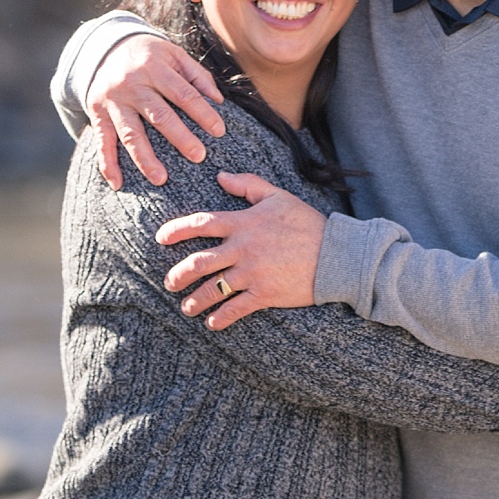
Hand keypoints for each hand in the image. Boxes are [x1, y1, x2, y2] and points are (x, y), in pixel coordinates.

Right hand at [87, 35, 226, 190]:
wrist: (105, 46)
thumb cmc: (150, 55)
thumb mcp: (174, 54)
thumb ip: (197, 75)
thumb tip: (218, 100)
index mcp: (154, 68)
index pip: (183, 94)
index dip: (202, 113)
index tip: (219, 131)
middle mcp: (131, 85)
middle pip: (158, 115)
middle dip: (179, 137)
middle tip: (199, 156)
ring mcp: (112, 101)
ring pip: (130, 133)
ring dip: (144, 158)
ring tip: (161, 179)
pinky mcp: (96, 113)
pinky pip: (102, 140)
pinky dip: (107, 163)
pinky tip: (117, 183)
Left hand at [154, 173, 325, 328]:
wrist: (338, 254)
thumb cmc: (308, 224)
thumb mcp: (279, 196)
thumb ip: (248, 185)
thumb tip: (221, 176)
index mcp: (244, 223)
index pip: (200, 224)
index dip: (175, 230)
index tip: (161, 238)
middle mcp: (243, 249)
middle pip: (198, 263)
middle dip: (178, 275)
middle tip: (170, 282)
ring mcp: (253, 273)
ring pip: (212, 289)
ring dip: (195, 301)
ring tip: (187, 307)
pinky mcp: (265, 294)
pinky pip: (235, 309)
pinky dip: (220, 318)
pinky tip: (212, 323)